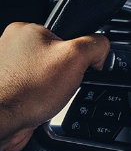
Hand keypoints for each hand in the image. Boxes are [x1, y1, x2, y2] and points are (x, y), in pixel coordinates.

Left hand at [0, 22, 109, 150]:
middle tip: (64, 83)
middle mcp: (12, 46)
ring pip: (46, 76)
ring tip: (49, 96)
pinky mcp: (8, 89)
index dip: (80, 52)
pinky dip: (42, 100)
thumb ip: (95, 45)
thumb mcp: (76, 57)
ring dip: (53, 89)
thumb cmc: (26, 90)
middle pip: (57, 57)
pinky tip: (40, 104)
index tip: (81, 66)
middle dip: (66, 73)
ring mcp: (8, 68)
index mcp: (26, 30)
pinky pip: (36, 91)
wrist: (0, 121)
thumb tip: (102, 47)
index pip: (67, 35)